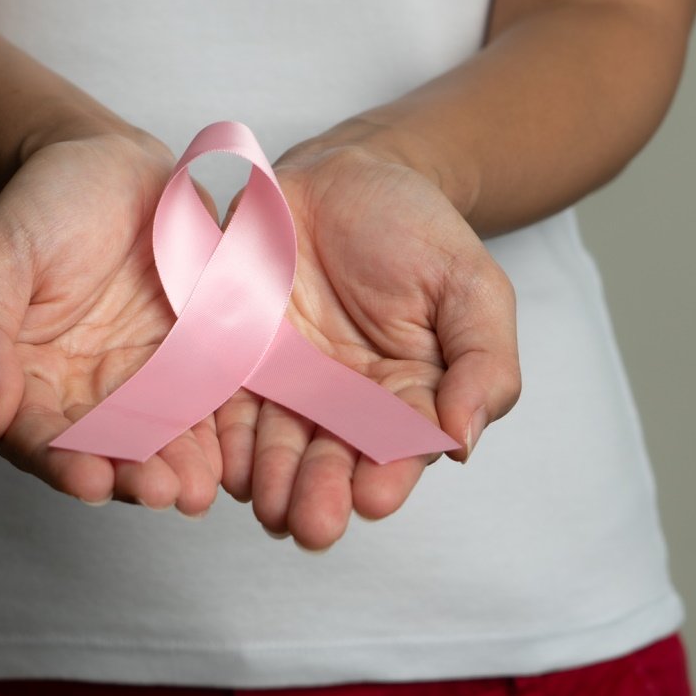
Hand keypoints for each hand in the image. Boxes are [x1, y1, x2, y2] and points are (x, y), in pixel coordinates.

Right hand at [0, 131, 223, 515]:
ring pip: (156, 439)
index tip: (88, 480)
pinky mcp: (192, 363)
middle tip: (159, 492)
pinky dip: (216, 434)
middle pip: (101, 450)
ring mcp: (140, 382)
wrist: (107, 161)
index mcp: (20, 377)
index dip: (59, 461)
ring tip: (195, 489)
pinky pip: (204, 405)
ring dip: (175, 469)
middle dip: (129, 476)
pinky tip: (231, 455)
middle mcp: (79, 393)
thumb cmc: (40, 204)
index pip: (33, 434)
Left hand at [213, 145, 520, 549]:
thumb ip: (482, 361)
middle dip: (320, 494)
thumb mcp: (471, 285)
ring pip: (270, 444)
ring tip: (263, 499)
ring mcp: (281, 384)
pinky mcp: (230, 356)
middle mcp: (339, 405)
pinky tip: (213, 458)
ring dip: (265, 477)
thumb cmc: (417, 229)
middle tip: (310, 523)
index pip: (399, 448)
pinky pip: (217, 400)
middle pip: (329, 460)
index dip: (388, 475)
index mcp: (405, 398)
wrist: (347, 173)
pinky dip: (214, 432)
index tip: (376, 496)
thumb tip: (463, 439)